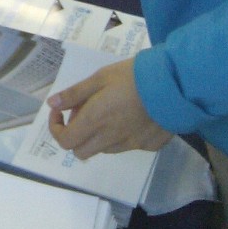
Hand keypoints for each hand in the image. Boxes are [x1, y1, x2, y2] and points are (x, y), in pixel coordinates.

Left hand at [47, 58, 172, 159]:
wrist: (174, 85)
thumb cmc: (132, 76)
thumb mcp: (99, 78)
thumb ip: (75, 94)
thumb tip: (53, 104)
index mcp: (95, 121)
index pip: (66, 141)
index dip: (56, 128)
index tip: (60, 112)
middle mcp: (111, 139)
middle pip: (81, 152)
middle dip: (75, 135)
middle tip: (82, 113)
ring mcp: (131, 145)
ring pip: (104, 149)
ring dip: (97, 136)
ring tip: (107, 111)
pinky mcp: (149, 146)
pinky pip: (127, 146)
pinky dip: (120, 136)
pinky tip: (130, 116)